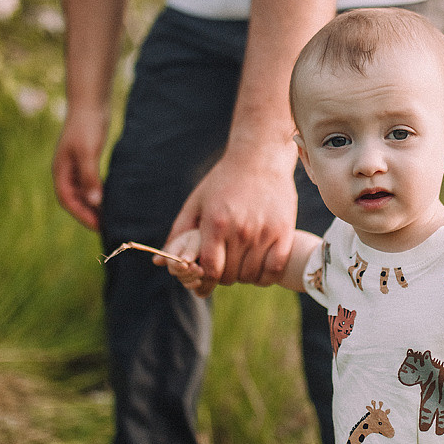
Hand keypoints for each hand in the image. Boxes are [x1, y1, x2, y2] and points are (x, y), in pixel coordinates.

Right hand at [52, 105, 107, 229]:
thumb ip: (90, 177)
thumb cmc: (87, 126)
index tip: (97, 226)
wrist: (90, 103)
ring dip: (94, 204)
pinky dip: (99, 192)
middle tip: (107, 226)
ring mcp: (75, 166)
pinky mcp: (87, 160)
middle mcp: (66, 171)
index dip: (81, 215)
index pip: (68, 200)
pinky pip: (90, 182)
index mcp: (60, 171)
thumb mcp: (88, 152)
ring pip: (83, 192)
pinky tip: (111, 199)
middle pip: (75, 199)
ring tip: (110, 217)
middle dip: (88, 213)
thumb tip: (95, 202)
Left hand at [164, 141, 298, 293]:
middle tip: (222, 271)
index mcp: (216, 224)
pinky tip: (259, 270)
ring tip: (240, 268)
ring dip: (243, 277)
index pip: (210, 270)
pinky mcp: (283, 232)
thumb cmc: (224, 179)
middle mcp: (240, 231)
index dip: (205, 283)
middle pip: (230, 275)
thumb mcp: (196, 201)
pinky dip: (265, 277)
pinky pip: (274, 269)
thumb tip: (159, 260)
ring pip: (251, 275)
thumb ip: (179, 232)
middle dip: (222, 279)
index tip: (203, 285)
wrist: (260, 157)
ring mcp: (264, 232)